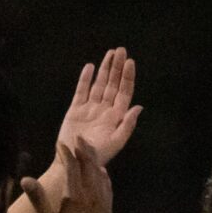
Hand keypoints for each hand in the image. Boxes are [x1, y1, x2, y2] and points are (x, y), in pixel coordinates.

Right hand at [19, 141, 111, 212]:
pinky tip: (101, 171)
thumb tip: (26, 179)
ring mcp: (102, 201)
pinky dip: (103, 174)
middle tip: (78, 137)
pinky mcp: (108, 208)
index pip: (72, 167)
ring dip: (94, 158)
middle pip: (89, 165)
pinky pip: (107, 185)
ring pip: (100, 173)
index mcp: (75, 196)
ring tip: (88, 148)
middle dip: (83, 149)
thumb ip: (38, 199)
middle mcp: (91, 194)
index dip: (66, 153)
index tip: (60, 143)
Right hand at [53, 47, 140, 169]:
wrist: (73, 162)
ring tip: (110, 53)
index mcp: (115, 117)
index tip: (130, 62)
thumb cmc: (96, 157)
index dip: (127, 77)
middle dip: (117, 68)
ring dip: (105, 69)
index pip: (124, 93)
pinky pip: (81, 91)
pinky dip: (86, 79)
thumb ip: (127, 125)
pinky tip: (90, 67)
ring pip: (99, 85)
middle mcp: (104, 110)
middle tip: (121, 50)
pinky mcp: (75, 110)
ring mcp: (90, 109)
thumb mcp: (116, 143)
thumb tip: (139, 107)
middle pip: (113, 84)